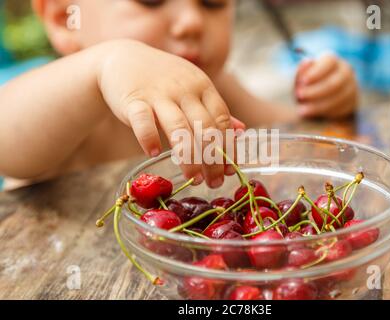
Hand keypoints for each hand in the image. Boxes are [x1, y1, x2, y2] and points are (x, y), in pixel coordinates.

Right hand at [97, 40, 243, 187]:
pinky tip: (155, 154)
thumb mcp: (193, 87)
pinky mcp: (133, 99)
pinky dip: (149, 138)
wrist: (122, 57)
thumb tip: (241, 131)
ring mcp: (159, 93)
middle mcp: (185, 89)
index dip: (228, 147)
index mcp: (203, 86)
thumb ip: (215, 109)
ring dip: (189, 157)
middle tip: (213, 183)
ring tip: (194, 179)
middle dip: (212, 159)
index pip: (222, 119)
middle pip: (205, 127)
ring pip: (179, 128)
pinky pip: (143, 121)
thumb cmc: (163, 78)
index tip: (229, 171)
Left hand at [295, 53, 357, 118]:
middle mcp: (345, 71)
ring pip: (339, 97)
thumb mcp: (300, 77)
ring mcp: (351, 86)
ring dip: (319, 106)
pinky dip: (326, 113)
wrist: (316, 97)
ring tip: (302, 110)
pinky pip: (342, 109)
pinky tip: (312, 114)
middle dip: (316, 91)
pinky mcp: (352, 102)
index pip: (329, 62)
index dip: (316, 72)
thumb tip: (307, 62)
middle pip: (335, 82)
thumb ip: (301, 71)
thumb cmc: (306, 83)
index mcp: (332, 60)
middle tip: (299, 96)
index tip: (303, 81)